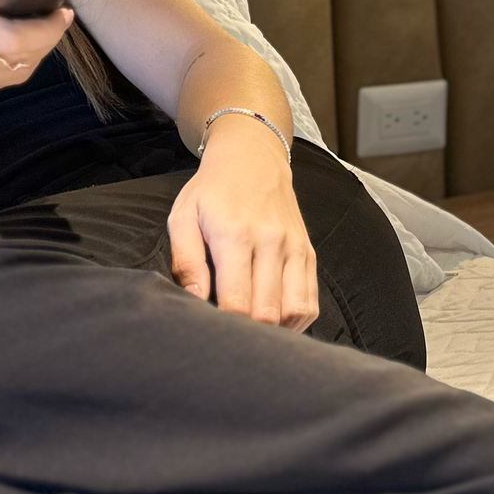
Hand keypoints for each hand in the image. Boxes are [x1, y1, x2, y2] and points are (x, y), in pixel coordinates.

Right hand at [0, 0, 71, 100]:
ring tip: (39, 30)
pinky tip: (14, 46)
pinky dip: (12, 66)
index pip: (8, 36)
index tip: (62, 12)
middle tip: (55, 17)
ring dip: (33, 54)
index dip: (45, 29)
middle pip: (16, 58)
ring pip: (10, 75)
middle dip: (45, 39)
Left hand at [167, 117, 318, 327]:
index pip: (237, 301)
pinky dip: (294, 322)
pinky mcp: (308, 254)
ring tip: (251, 331)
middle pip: (267, 314)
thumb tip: (194, 301)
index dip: (224, 326)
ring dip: (274, 332)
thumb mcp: (183, 216)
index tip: (210, 331)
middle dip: (247, 333)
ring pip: (294, 312)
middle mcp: (271, 242)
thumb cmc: (212, 192)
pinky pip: (310, 303)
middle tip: (227, 335)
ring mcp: (295, 249)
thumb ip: (186, 261)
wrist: (253, 158)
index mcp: (235, 235)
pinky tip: (272, 322)